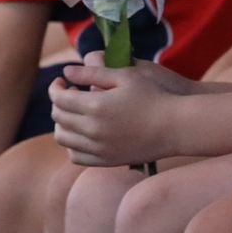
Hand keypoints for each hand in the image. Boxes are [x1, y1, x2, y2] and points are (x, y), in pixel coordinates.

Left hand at [50, 63, 191, 166]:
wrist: (175, 126)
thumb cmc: (154, 95)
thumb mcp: (126, 75)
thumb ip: (93, 72)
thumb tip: (66, 71)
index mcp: (96, 106)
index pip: (60, 98)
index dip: (55, 87)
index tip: (61, 81)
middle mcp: (93, 130)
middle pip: (59, 118)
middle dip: (58, 103)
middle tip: (68, 93)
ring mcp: (99, 148)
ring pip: (63, 139)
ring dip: (62, 124)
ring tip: (73, 113)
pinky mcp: (107, 160)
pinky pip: (76, 156)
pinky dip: (71, 145)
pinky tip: (82, 133)